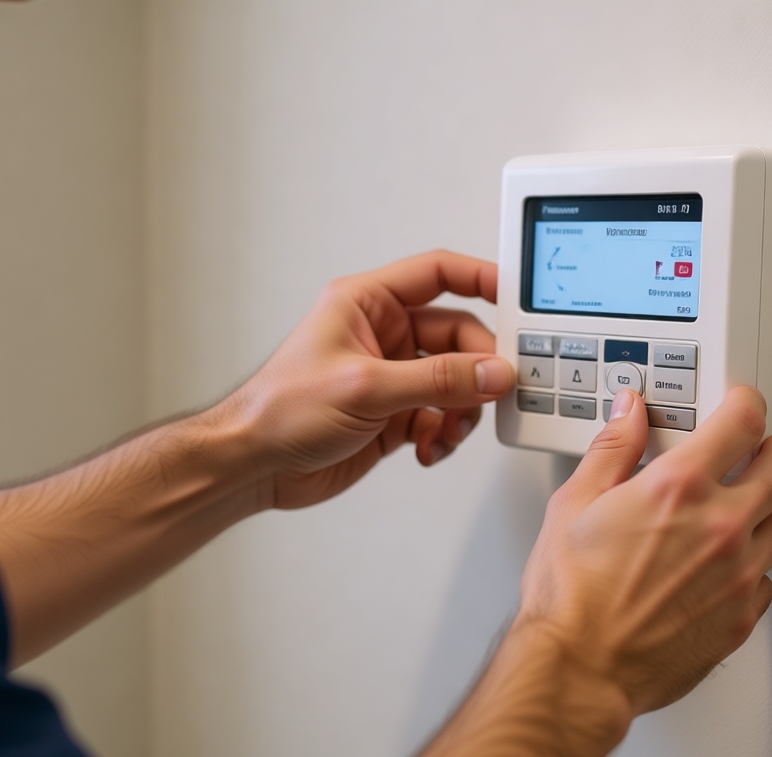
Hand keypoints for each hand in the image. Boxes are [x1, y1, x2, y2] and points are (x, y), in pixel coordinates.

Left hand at [229, 250, 514, 509]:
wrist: (254, 467)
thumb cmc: (280, 411)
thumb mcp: (365, 388)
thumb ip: (436, 380)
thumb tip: (490, 372)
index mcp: (367, 303)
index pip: (438, 274)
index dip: (481, 278)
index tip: (517, 296)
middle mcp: (382, 334)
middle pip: (457, 336)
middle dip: (476, 368)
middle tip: (491, 391)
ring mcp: (390, 376)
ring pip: (454, 381)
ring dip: (460, 409)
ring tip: (447, 430)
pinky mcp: (394, 414)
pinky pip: (440, 416)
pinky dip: (443, 434)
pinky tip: (427, 448)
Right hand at [517, 386, 771, 715]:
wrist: (580, 667)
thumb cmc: (571, 595)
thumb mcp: (575, 503)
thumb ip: (612, 450)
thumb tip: (629, 414)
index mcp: (678, 488)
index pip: (743, 422)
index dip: (747, 404)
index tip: (741, 405)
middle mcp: (720, 526)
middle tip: (757, 452)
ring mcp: (737, 574)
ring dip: (768, 510)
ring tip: (742, 511)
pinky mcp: (741, 617)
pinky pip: (767, 580)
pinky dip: (752, 567)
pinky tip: (724, 567)